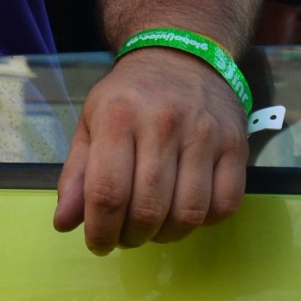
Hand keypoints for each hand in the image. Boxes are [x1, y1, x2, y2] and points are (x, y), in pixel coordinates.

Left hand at [53, 46, 247, 252]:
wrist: (182, 56)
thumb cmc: (129, 96)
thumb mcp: (91, 123)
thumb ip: (76, 174)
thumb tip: (64, 223)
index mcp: (118, 117)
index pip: (107, 193)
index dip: (100, 231)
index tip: (98, 244)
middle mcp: (163, 123)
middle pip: (148, 210)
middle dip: (132, 237)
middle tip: (126, 236)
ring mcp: (205, 135)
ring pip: (189, 214)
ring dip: (167, 236)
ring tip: (154, 227)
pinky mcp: (236, 145)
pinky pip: (225, 205)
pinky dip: (204, 222)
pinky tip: (186, 210)